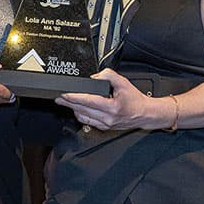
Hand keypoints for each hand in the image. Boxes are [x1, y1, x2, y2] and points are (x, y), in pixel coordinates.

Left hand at [55, 68, 169, 130]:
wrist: (144, 114)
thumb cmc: (135, 100)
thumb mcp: (124, 82)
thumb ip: (108, 76)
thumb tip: (95, 77)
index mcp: (112, 107)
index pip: (88, 101)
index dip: (74, 97)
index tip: (64, 94)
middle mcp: (107, 118)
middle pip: (81, 110)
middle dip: (68, 103)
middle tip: (58, 98)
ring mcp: (105, 124)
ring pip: (83, 117)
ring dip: (73, 109)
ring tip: (66, 102)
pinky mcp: (104, 128)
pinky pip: (88, 122)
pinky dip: (81, 115)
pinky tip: (77, 109)